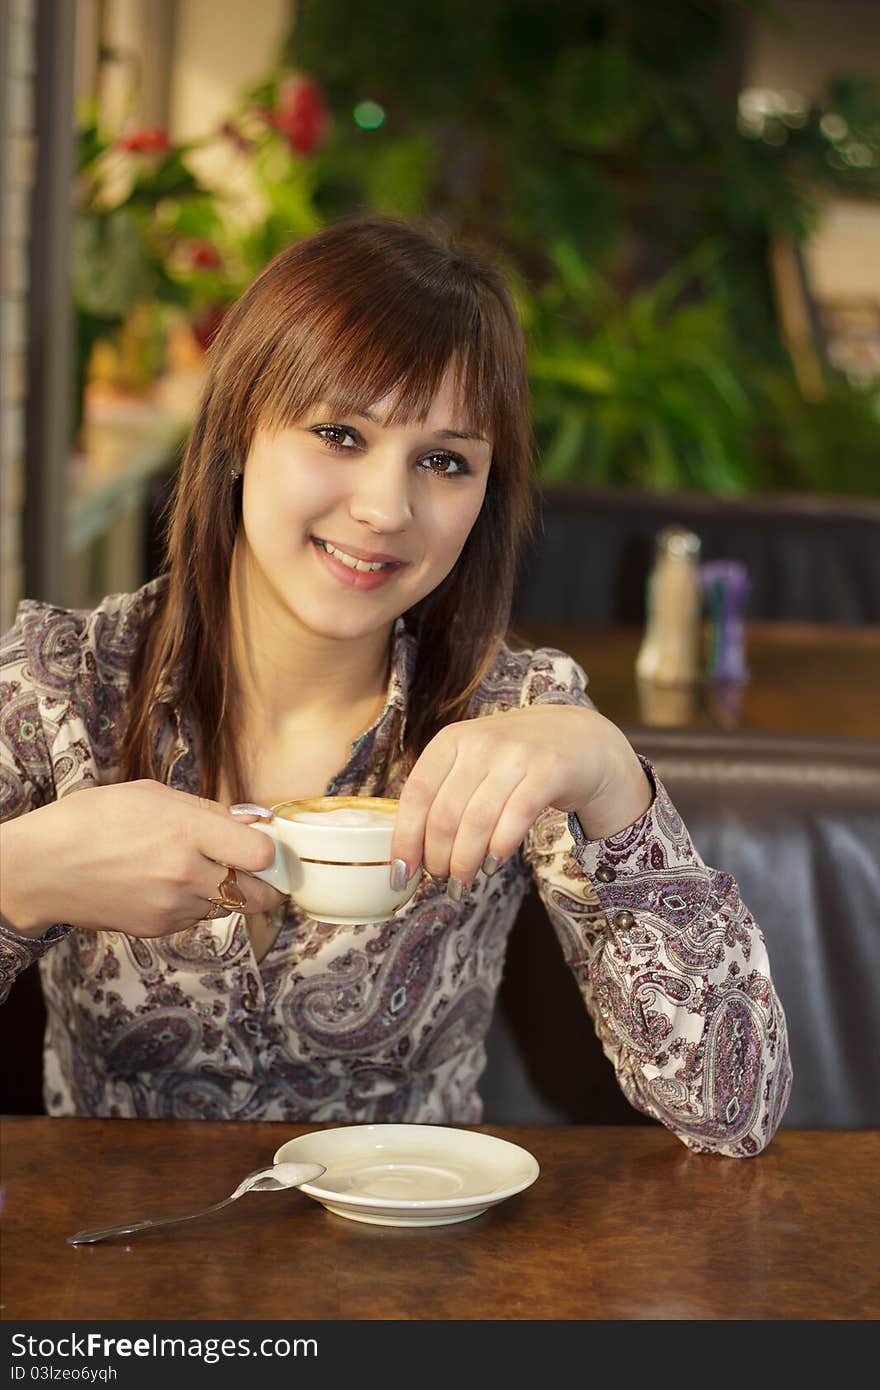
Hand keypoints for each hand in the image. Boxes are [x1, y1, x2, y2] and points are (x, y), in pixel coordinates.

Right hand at [1, 780, 285, 938]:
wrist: (41, 868)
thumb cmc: (92, 819)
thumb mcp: (152, 795)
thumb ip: (207, 810)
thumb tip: (252, 823)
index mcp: (187, 830)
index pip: (263, 854)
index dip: (270, 850)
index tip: (264, 843)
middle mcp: (186, 872)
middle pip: (258, 894)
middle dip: (265, 884)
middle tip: (255, 870)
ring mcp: (173, 905)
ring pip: (228, 908)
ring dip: (226, 893)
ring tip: (198, 871)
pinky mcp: (158, 928)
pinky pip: (196, 918)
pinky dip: (194, 904)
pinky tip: (168, 885)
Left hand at [391, 705, 652, 890]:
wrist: (580, 740)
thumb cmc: (514, 762)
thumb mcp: (473, 763)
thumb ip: (444, 796)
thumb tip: (410, 855)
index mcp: (451, 740)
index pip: (416, 795)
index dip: (405, 839)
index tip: (401, 875)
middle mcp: (481, 742)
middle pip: (445, 815)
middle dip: (438, 858)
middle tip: (442, 880)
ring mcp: (516, 754)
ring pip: (478, 822)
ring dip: (466, 862)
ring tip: (463, 883)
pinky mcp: (549, 770)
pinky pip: (516, 818)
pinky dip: (500, 848)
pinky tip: (493, 865)